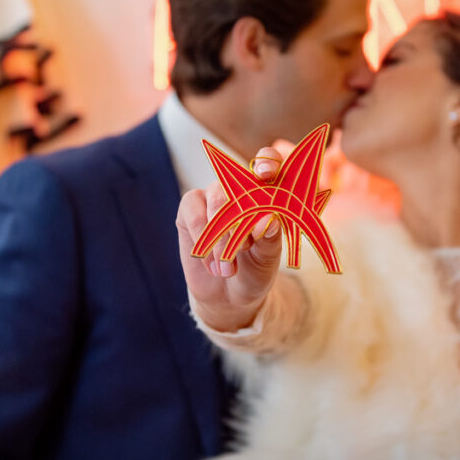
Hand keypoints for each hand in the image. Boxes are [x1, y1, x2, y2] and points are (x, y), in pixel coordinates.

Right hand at [176, 147, 284, 331]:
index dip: (267, 162)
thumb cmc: (255, 271)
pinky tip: (213, 264)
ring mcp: (212, 197)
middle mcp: (239, 188)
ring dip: (223, 238)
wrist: (228, 297)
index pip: (268, 163)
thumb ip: (270, 238)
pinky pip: (194, 216)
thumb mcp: (269, 258)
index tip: (266, 175)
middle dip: (241, 220)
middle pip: (237, 184)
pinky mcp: (189, 209)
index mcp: (266, 193)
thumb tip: (268, 220)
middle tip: (245, 249)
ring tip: (229, 268)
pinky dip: (204, 241)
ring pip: (215, 202)